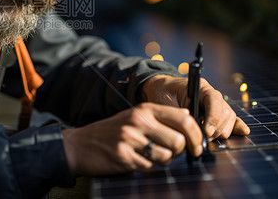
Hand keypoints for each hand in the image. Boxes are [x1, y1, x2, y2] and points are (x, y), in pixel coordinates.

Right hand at [62, 103, 202, 176]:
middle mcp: (139, 121)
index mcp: (144, 109)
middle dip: (180, 152)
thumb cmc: (110, 132)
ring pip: (166, 157)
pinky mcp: (123, 156)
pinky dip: (145, 168)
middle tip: (171, 154)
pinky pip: (149, 168)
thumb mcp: (134, 116)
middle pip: (179, 141)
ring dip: (162, 162)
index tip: (197, 146)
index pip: (184, 119)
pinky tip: (134, 160)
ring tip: (149, 157)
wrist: (80, 145)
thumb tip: (188, 116)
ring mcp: (130, 138)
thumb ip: (160, 116)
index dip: (196, 135)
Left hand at [140, 75, 249, 140]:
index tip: (206, 132)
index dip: (213, 118)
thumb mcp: (166, 102)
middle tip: (202, 138)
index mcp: (201, 87)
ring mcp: (216, 104)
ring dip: (219, 132)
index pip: (215, 100)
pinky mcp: (217, 113)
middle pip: (225, 113)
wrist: (160, 90)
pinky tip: (242, 131)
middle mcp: (212, 95)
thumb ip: (180, 116)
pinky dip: (236, 126)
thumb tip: (193, 131)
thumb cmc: (162, 94)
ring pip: (229, 119)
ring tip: (206, 138)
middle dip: (215, 129)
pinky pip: (231, 119)